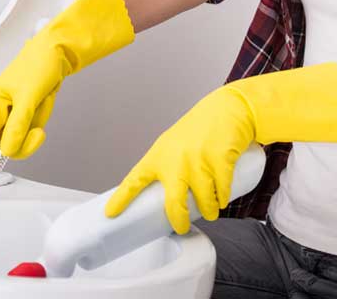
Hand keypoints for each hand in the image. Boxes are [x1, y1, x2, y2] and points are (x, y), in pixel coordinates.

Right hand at [0, 0, 135, 189]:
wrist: (58, 50)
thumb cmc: (41, 64)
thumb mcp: (30, 95)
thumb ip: (18, 124)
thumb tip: (8, 149)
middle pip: (5, 143)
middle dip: (25, 139)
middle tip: (39, 131)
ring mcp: (11, 111)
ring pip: (22, 136)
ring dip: (37, 124)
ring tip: (43, 101)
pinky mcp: (24, 111)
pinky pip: (32, 127)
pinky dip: (42, 117)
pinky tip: (45, 100)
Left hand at [104, 88, 253, 234]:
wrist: (225, 109)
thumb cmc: (197, 131)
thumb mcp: (172, 147)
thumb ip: (166, 169)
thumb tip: (162, 199)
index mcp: (158, 156)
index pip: (135, 180)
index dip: (122, 199)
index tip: (110, 214)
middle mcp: (175, 159)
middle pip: (174, 202)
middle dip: (178, 220)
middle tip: (181, 227)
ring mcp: (198, 160)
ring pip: (204, 201)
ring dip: (209, 211)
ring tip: (210, 210)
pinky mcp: (220, 160)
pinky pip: (222, 191)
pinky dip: (223, 199)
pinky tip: (222, 198)